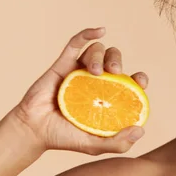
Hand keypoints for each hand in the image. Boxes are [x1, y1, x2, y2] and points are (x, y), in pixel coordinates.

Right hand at [11, 27, 147, 154]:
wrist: (34, 131)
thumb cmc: (66, 137)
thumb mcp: (96, 145)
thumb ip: (119, 142)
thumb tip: (141, 130)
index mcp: (109, 95)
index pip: (131, 81)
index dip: (140, 78)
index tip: (141, 82)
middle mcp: (98, 80)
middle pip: (115, 59)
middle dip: (119, 61)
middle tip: (116, 73)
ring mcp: (80, 70)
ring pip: (97, 50)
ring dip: (100, 56)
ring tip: (95, 72)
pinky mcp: (63, 63)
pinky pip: (76, 43)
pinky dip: (88, 34)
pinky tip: (99, 30)